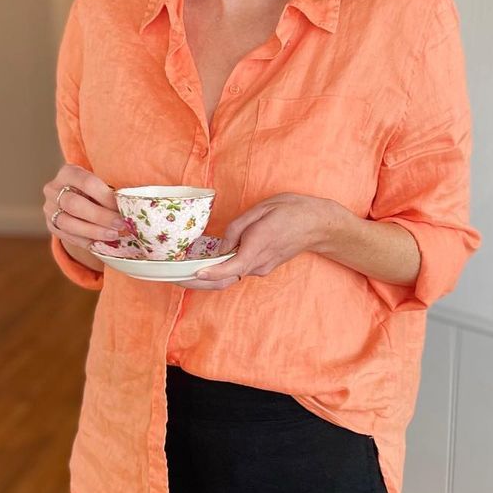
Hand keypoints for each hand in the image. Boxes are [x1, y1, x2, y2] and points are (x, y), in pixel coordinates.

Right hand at [43, 163, 128, 250]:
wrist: (74, 196)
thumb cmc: (93, 188)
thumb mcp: (99, 182)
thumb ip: (110, 191)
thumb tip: (129, 206)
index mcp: (68, 172)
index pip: (87, 183)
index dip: (105, 196)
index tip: (121, 207)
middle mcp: (53, 189)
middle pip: (74, 205)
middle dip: (100, 216)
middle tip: (120, 224)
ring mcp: (49, 209)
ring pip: (68, 223)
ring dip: (93, 231)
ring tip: (113, 235)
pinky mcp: (51, 225)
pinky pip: (67, 236)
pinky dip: (86, 241)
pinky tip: (101, 243)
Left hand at [181, 193, 335, 290]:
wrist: (317, 224)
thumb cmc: (289, 211)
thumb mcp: (259, 210)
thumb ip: (236, 229)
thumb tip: (220, 247)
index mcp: (257, 247)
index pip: (231, 267)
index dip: (211, 273)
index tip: (194, 274)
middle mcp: (258, 264)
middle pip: (226, 279)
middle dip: (199, 282)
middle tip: (175, 279)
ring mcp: (261, 268)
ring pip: (231, 275)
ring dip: (209, 274)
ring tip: (184, 270)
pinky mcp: (262, 267)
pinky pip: (238, 270)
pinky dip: (222, 268)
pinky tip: (208, 262)